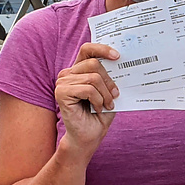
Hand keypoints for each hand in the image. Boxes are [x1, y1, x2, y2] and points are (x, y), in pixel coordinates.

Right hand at [54, 42, 119, 159]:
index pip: (88, 49)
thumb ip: (111, 76)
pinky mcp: (61, 93)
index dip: (102, 49)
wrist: (89, 136)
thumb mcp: (109, 92)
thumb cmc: (99, 114)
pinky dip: (97, 100)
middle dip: (109, 81)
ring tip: (106, 105)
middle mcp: (68, 73)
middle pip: (94, 64)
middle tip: (115, 96)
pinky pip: (87, 89)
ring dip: (105, 94)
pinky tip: (96, 109)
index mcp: (79, 69)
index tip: (117, 56)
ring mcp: (62, 82)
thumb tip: (123, 61)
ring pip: (93, 78)